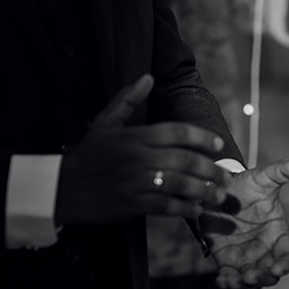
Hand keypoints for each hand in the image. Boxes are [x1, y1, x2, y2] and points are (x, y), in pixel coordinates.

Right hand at [56, 74, 231, 225]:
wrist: (62, 188)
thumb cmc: (88, 155)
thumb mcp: (104, 123)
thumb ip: (127, 100)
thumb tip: (147, 77)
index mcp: (135, 136)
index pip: (176, 132)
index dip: (202, 138)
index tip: (218, 145)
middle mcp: (138, 158)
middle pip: (184, 160)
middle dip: (210, 168)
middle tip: (225, 176)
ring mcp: (135, 182)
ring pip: (179, 184)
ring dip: (204, 191)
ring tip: (218, 195)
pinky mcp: (132, 204)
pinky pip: (165, 206)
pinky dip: (184, 209)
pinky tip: (197, 211)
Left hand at [203, 159, 288, 288]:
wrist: (220, 190)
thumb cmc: (247, 184)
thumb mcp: (262, 177)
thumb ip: (280, 172)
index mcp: (278, 234)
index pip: (288, 256)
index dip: (285, 264)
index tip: (278, 269)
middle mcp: (265, 250)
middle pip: (271, 274)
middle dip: (263, 278)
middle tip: (251, 275)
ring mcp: (247, 258)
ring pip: (251, 281)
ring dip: (245, 285)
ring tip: (235, 281)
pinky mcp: (228, 261)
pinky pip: (230, 278)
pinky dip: (228, 283)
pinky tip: (222, 281)